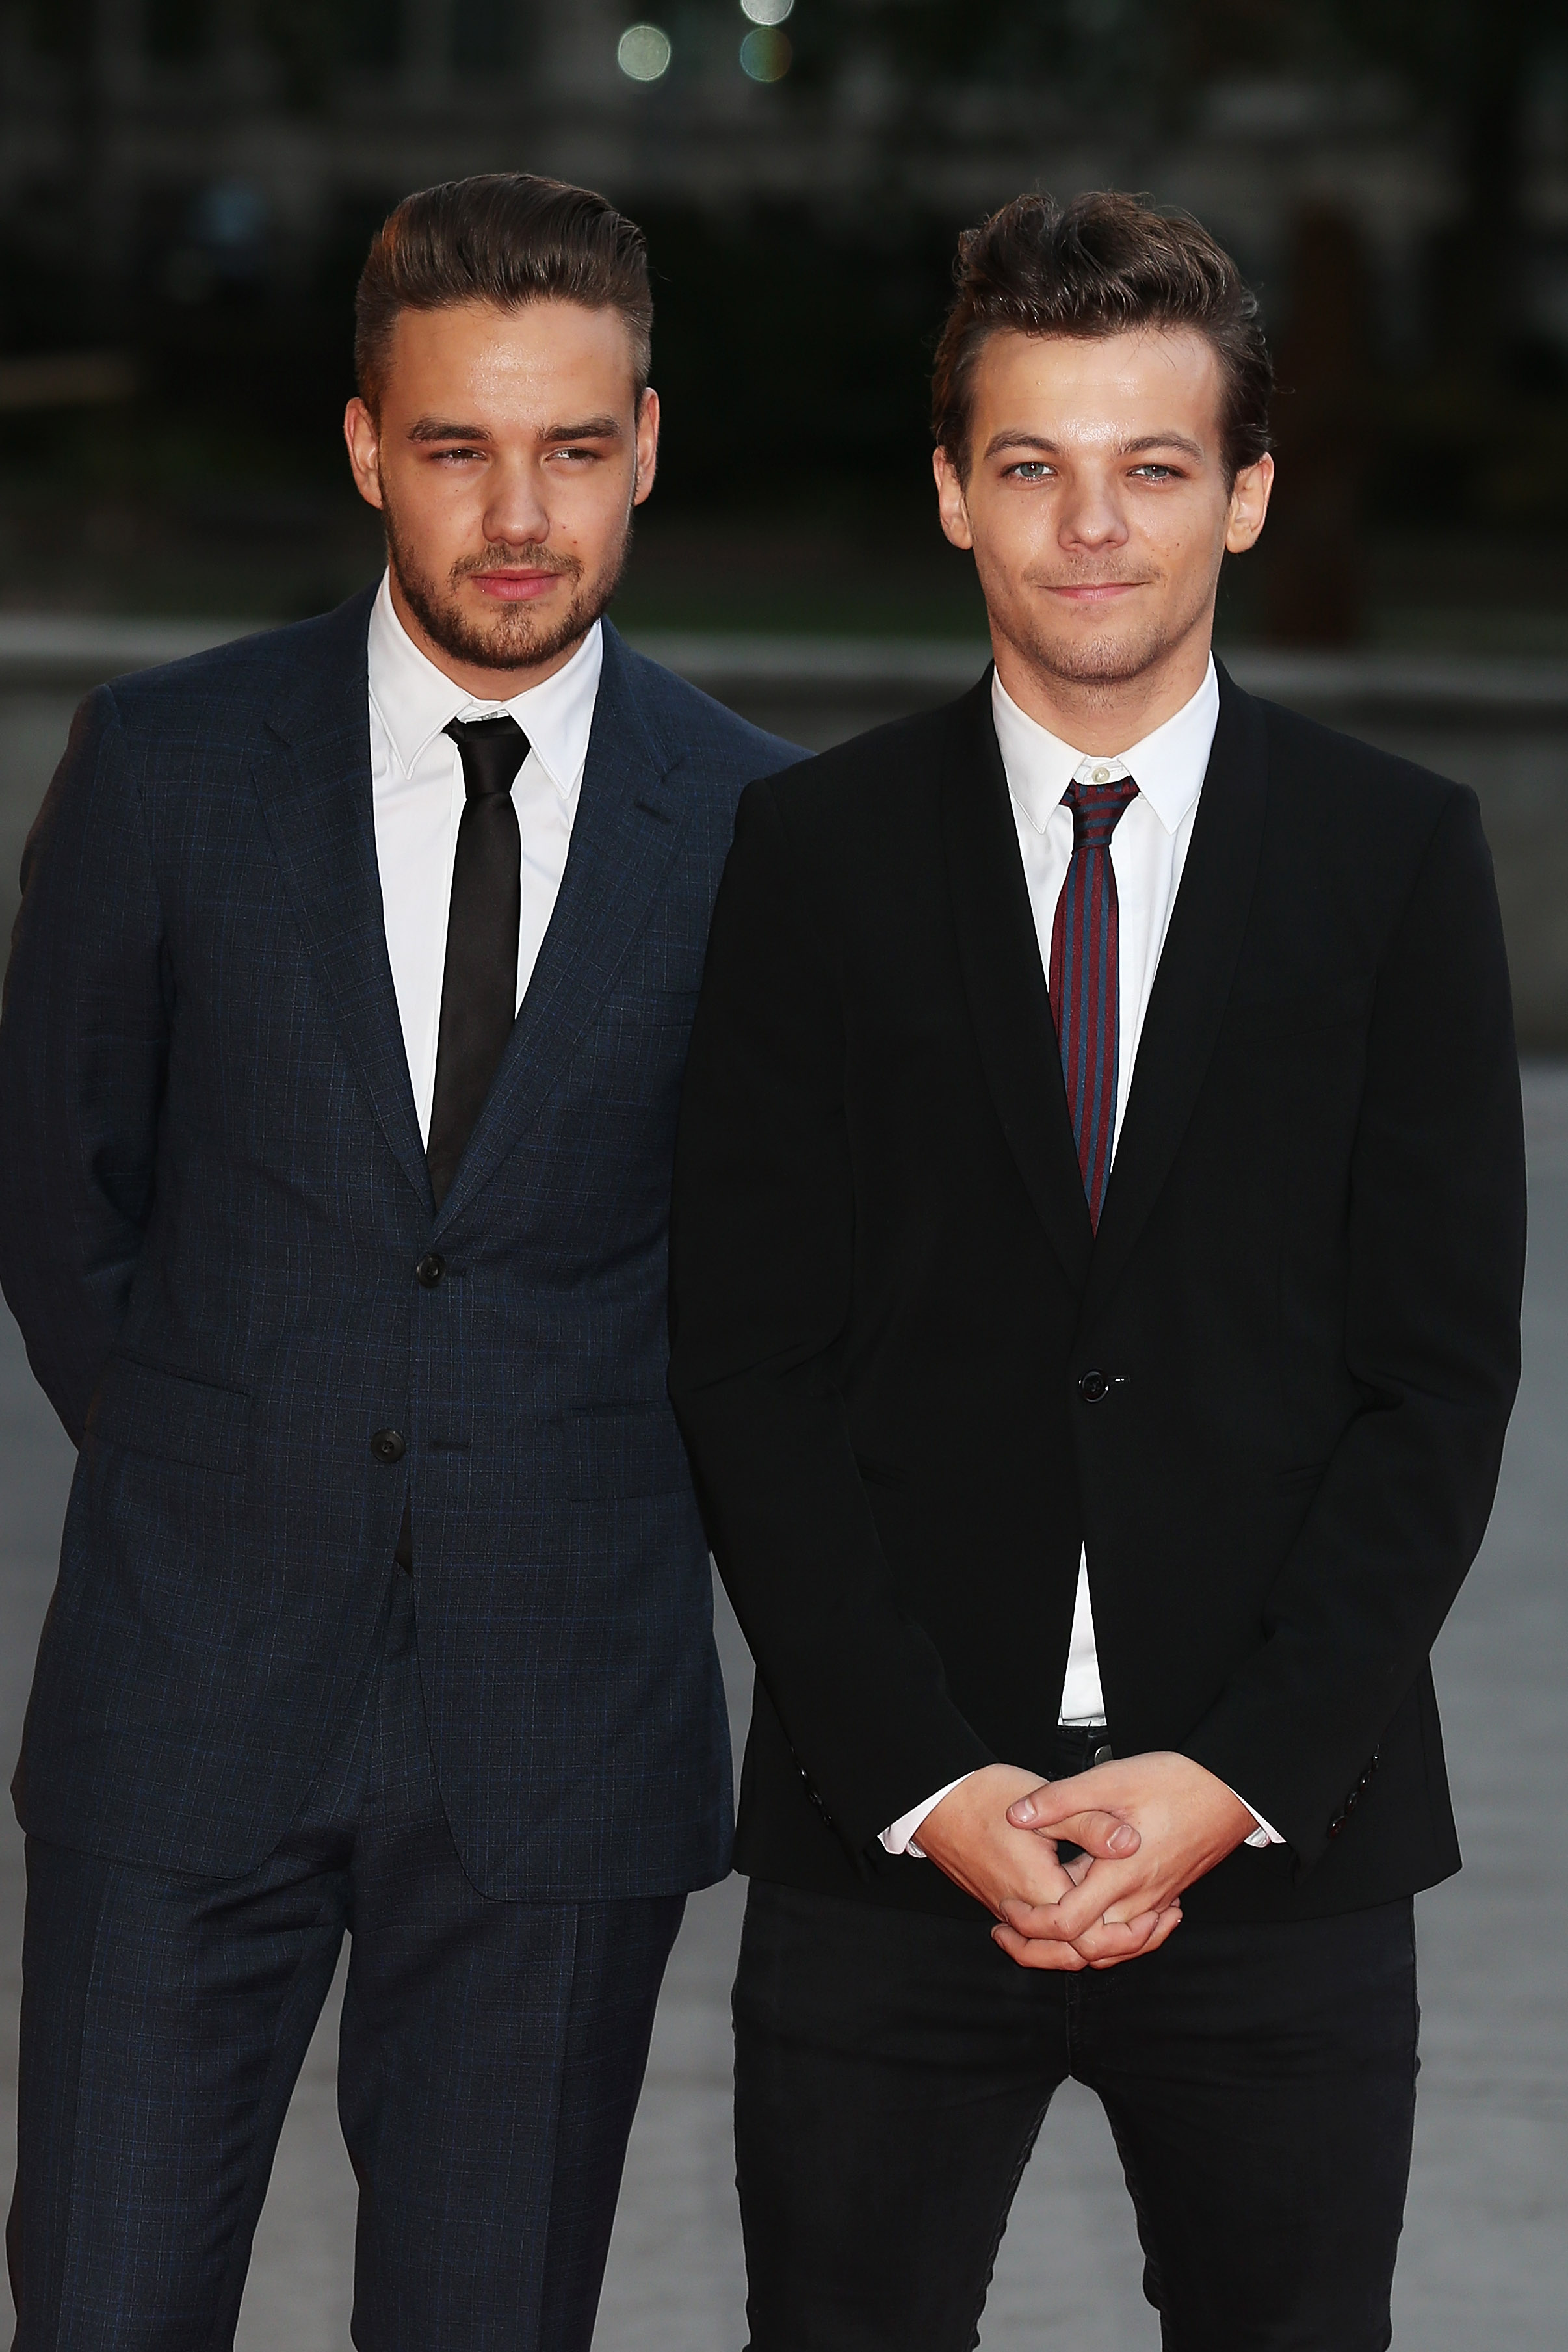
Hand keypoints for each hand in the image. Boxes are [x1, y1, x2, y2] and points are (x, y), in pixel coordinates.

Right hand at [914, 1763, 1143, 1972]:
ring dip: (1092, 1946)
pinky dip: (1065, 1936)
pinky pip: (1038, 1934)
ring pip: (1054, 1951)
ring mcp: (1008, 1909)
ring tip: (1128, 1931)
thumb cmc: (982, 1796)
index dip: (1131, 1933)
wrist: (934, 1799)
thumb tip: (1131, 1843)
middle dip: (1119, 1948)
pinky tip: (1083, 1913)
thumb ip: (1090, 1826)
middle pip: (1074, 1956)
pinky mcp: (1000, 1900)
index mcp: (1039, 1890)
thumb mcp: (1045, 1803)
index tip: (1159, 1913)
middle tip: (1152, 1927)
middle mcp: (1022, 1909)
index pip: (1091, 1936)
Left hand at [995, 1751, 1255, 1970]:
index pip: (1067, 1924)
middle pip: (1088, 1948)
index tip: (1007, 1907)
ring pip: (1112, 1946)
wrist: (1231, 1790)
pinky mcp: (1168, 1896)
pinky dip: (1108, 1936)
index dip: (1030, 1923)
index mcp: (1119, 1874)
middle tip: (1011, 1928)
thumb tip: (1018, 1815)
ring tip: (1041, 1926)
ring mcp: (1156, 1901)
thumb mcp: (1111, 1780)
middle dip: (1046, 1947)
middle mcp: (1139, 1898)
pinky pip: (1133, 1933)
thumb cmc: (1176, 1782)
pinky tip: (1093, 1914)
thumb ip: (1061, 1800)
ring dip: (1076, 1943)